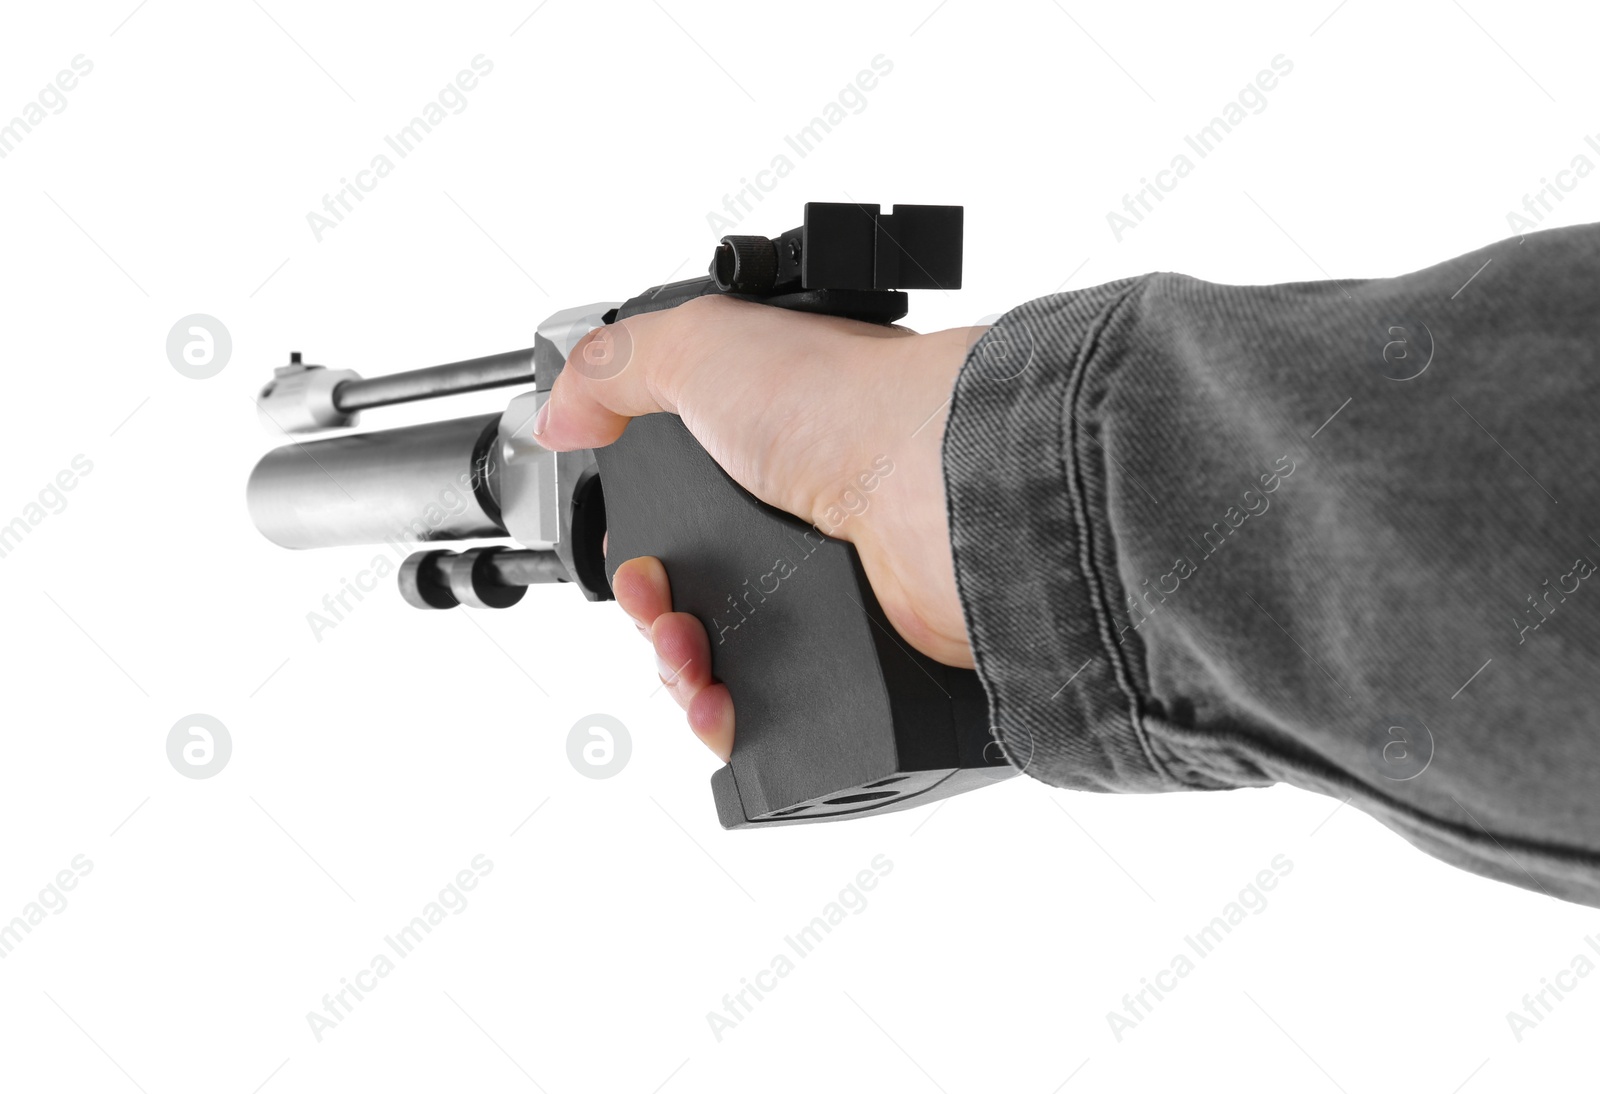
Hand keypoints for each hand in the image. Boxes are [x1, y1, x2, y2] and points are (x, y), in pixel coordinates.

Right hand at [535, 295, 983, 760]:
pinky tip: (718, 702)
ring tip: (687, 655)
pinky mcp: (855, 650)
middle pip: (686, 597)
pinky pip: (772, 710)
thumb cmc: (846, 403)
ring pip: (718, 661)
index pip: (673, 512)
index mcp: (759, 447)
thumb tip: (560, 413)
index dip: (632, 542)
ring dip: (676, 669)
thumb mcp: (700, 344)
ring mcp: (825, 589)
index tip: (624, 553)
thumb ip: (614, 366)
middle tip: (655, 605)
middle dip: (648, 613)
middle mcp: (794, 518)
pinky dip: (725, 718)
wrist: (936, 485)